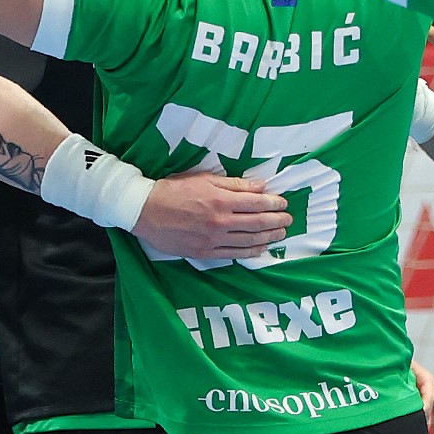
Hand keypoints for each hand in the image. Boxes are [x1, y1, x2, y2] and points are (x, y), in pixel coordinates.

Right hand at [128, 165, 290, 261]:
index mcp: (221, 200)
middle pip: (257, 223)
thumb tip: (260, 185)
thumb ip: (234, 183)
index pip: (256, 202)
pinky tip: (261, 248)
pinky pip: (234, 255)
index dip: (274, 203)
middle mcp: (220, 221)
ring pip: (249, 240)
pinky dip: (250, 252)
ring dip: (269, 237)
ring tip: (280, 234)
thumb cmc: (173, 190)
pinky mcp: (205, 252)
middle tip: (288, 219)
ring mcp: (213, 239)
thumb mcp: (203, 178)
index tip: (283, 202)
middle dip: (277, 221)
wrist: (145, 211)